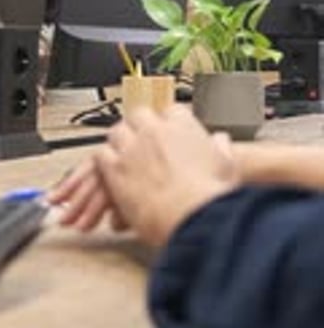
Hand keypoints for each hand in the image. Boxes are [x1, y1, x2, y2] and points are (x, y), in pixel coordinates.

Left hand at [50, 105, 239, 245]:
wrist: (193, 216)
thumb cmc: (211, 195)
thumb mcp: (226, 166)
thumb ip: (221, 148)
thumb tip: (222, 141)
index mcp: (182, 125)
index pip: (170, 111)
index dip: (167, 122)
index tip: (167, 129)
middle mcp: (154, 131)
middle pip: (138, 114)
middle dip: (138, 124)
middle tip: (140, 136)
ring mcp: (132, 148)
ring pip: (117, 131)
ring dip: (119, 140)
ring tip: (122, 151)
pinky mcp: (115, 169)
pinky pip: (101, 154)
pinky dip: (103, 161)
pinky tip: (108, 169)